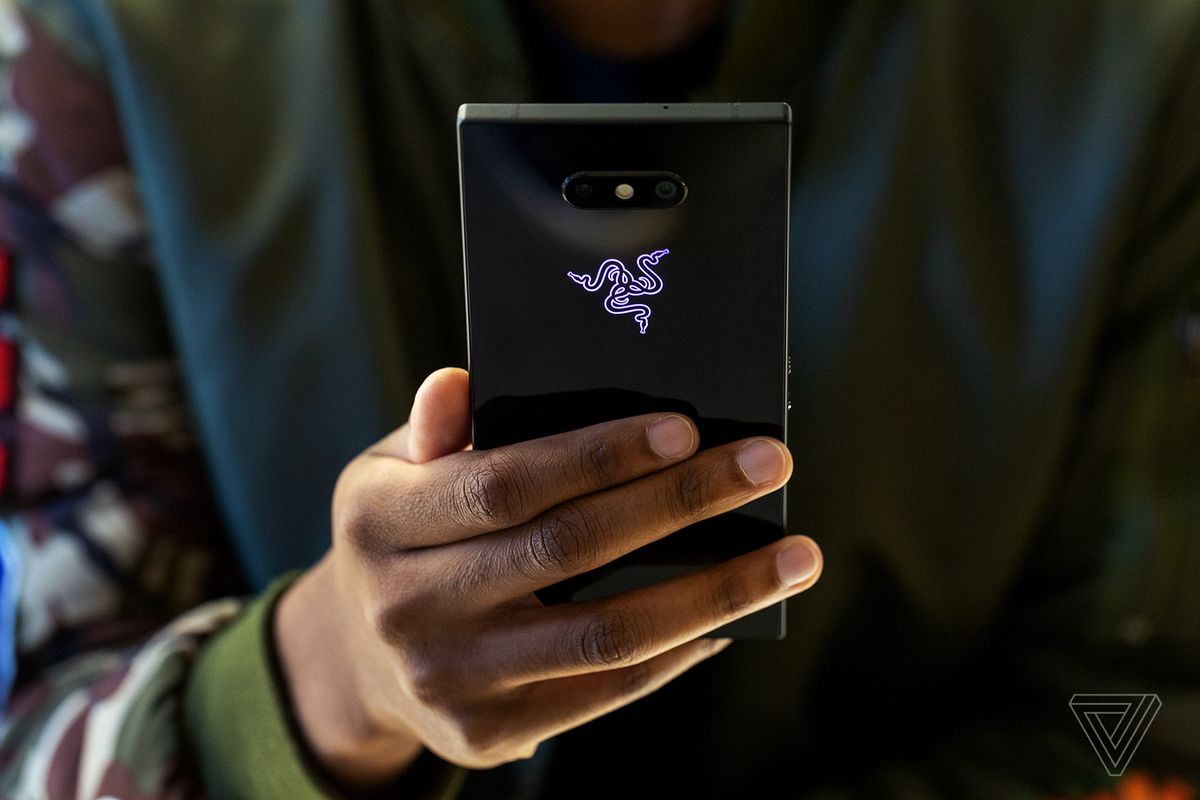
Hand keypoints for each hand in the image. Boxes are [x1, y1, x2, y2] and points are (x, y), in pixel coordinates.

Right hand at [275, 368, 821, 789]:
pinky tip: (731, 615)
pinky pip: (605, 691)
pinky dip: (678, 650)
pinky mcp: (488, 735)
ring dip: (715, 593)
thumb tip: (464, 379)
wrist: (356, 659)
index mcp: (381, 523)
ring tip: (794, 557)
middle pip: (568, 550)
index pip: (506, 483)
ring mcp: (449, 681)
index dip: (598, 456)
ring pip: (606, 635)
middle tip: (767, 464)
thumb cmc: (403, 536)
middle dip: (680, 503)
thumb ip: (436, 429)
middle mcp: (406, 608)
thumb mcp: (391, 470)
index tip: (686, 428)